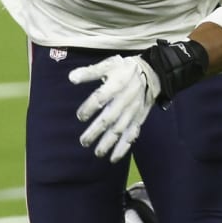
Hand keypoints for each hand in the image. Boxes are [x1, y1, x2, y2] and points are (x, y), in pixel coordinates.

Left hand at [69, 39, 208, 161]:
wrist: (151, 74)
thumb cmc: (124, 69)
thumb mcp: (108, 65)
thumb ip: (89, 72)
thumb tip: (70, 78)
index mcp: (116, 84)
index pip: (101, 97)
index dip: (89, 107)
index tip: (79, 116)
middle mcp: (125, 100)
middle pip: (109, 118)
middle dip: (96, 131)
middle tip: (84, 141)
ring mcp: (132, 111)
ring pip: (120, 129)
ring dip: (109, 142)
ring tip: (97, 152)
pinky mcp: (138, 119)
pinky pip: (132, 135)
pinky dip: (123, 148)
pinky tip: (113, 158)